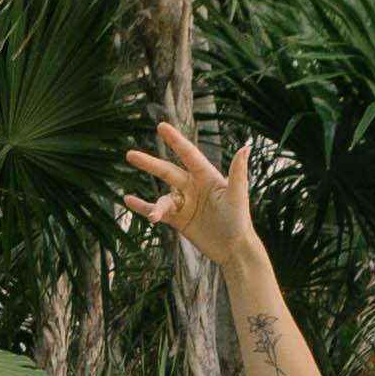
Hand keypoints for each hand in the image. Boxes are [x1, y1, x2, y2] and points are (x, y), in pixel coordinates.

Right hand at [116, 118, 263, 275]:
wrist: (233, 249)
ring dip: (156, 207)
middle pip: (167, 172)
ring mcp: (185, 203)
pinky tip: (129, 202)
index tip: (161, 126)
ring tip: (155, 218)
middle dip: (149, 164)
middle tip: (130, 155)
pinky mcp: (178, 219)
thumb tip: (245, 147)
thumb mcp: (237, 195)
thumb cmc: (239, 220)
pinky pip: (158, 211)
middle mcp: (194, 187)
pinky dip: (143, 207)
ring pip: (163, 199)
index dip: (175, 140)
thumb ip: (238, 172)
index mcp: (207, 177)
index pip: (188, 155)